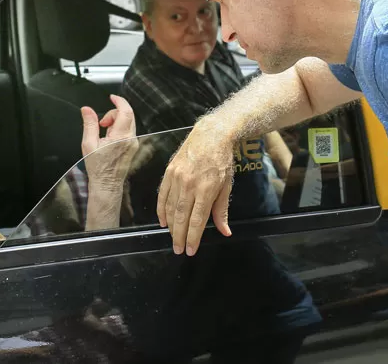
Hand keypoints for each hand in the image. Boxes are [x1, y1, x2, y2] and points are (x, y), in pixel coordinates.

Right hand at [80, 95, 138, 191]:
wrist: (106, 184)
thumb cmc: (98, 167)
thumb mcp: (88, 144)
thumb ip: (89, 124)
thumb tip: (86, 109)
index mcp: (121, 137)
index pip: (126, 112)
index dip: (120, 101)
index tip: (112, 97)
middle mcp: (131, 139)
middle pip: (128, 115)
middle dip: (114, 113)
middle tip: (102, 123)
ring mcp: (134, 143)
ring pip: (128, 122)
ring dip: (116, 121)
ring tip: (104, 133)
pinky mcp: (133, 146)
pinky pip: (128, 130)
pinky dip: (119, 129)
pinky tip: (109, 139)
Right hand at [157, 117, 234, 255]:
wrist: (211, 135)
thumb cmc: (221, 161)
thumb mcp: (226, 186)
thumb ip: (222, 210)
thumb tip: (225, 231)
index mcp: (206, 189)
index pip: (197, 220)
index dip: (193, 238)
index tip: (191, 251)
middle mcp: (189, 184)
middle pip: (181, 217)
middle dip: (179, 236)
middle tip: (179, 250)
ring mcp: (177, 177)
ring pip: (170, 208)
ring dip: (171, 226)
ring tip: (173, 239)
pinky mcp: (169, 172)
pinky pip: (162, 195)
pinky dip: (161, 210)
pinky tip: (163, 221)